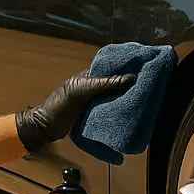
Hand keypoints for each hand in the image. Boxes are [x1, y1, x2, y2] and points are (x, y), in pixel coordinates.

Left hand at [15, 70, 135, 151]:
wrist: (46, 127)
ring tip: (144, 97)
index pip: (110, 67)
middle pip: (114, 82)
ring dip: (125, 98)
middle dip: (129, 83)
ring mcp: (94, 101)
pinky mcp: (94, 114)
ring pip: (114, 96)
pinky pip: (110, 109)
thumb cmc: (59, 104)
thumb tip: (130, 77)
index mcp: (89, 76)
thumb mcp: (82, 90)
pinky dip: (119, 110)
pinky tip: (130, 111)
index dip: (125, 66)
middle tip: (148, 84)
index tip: (143, 65)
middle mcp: (93, 87)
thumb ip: (104, 83)